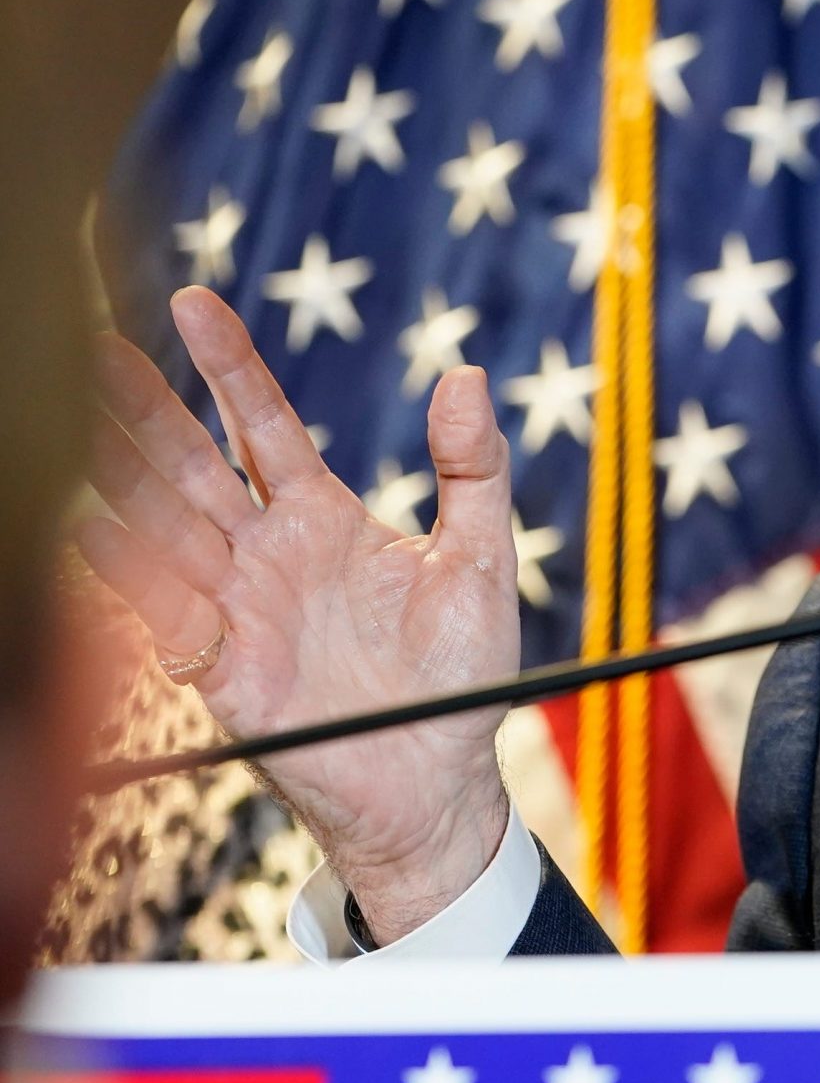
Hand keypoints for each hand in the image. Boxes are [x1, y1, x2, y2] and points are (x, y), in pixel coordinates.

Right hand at [79, 288, 518, 939]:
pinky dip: (129, 570)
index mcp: (322, 518)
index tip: (194, 301)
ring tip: (74, 414)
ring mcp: (235, 606)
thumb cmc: (463, 675)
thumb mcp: (481, 563)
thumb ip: (472, 472)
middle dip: (144, 405)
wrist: (440, 781)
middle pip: (189, 463)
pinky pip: (162, 610)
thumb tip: (465, 379)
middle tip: (96, 342)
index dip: (228, 366)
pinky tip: (95, 527)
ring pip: (161, 523)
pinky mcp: (220, 667)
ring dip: (117, 472)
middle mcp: (265, 553)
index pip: (262, 425)